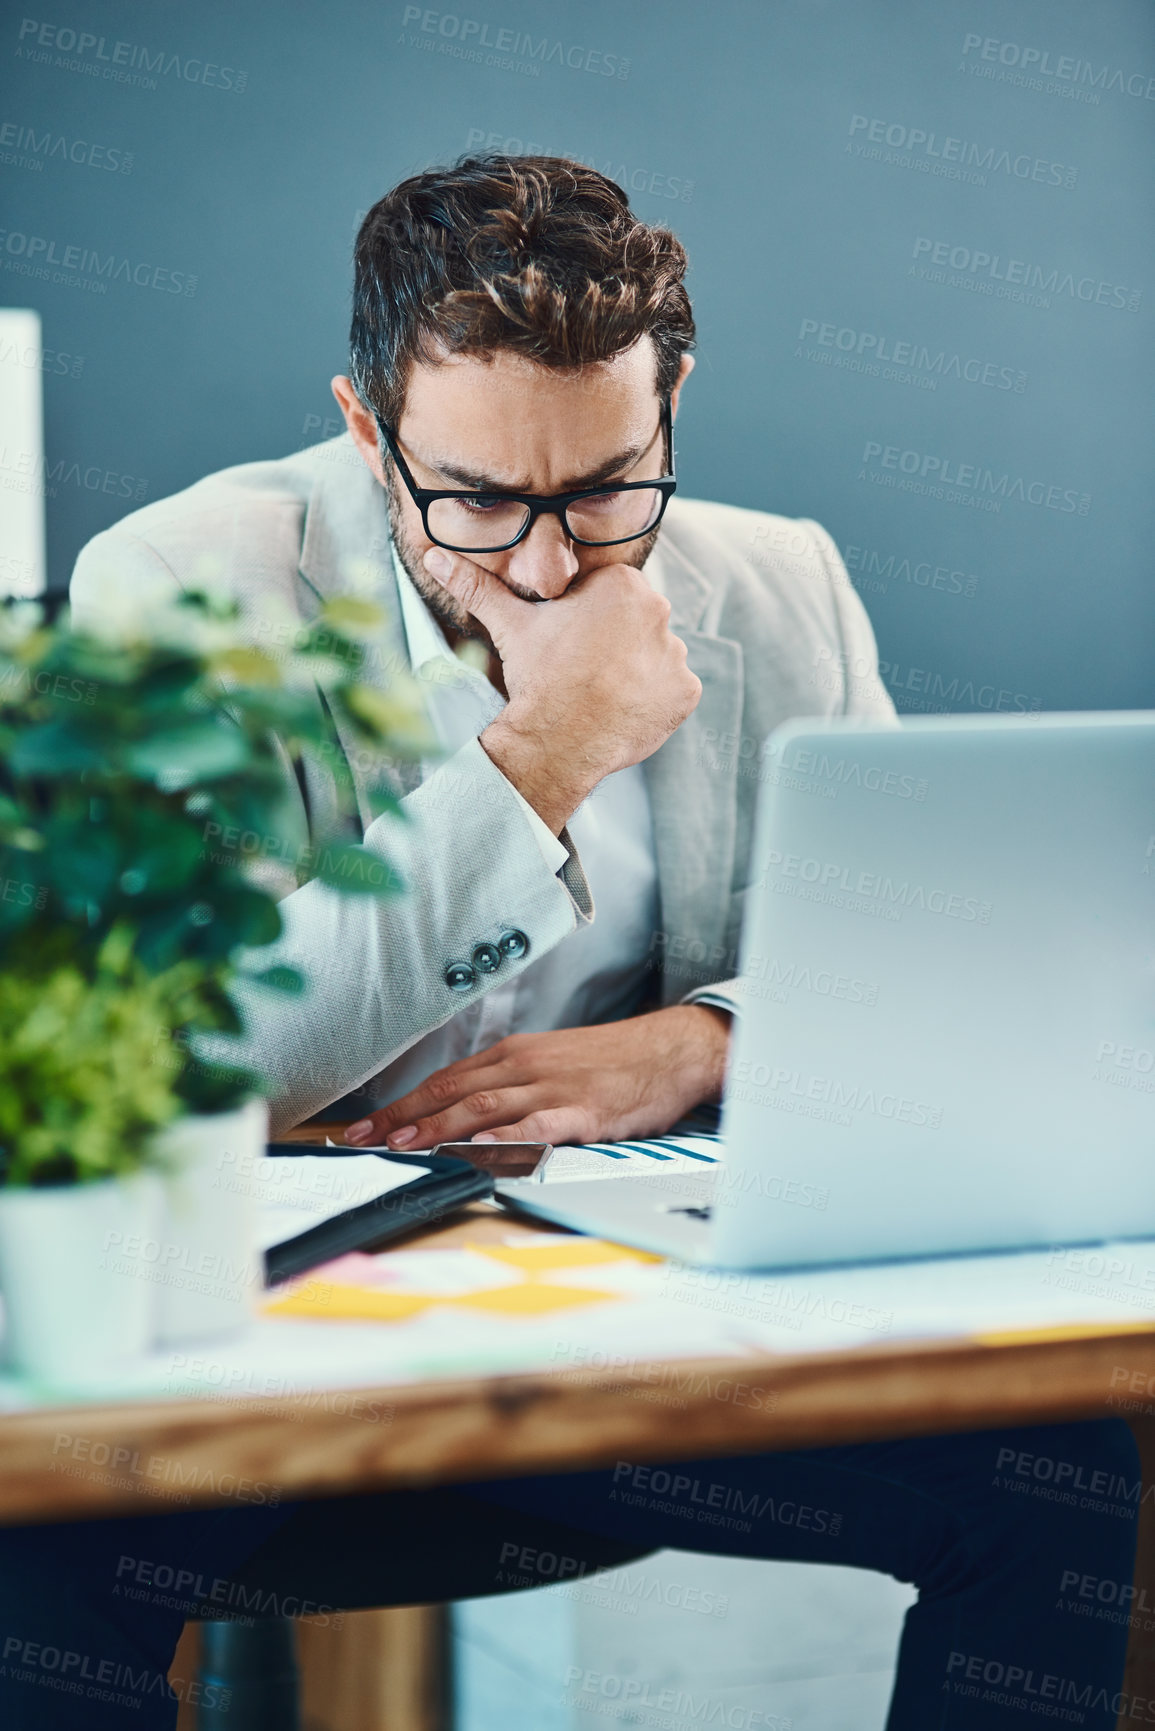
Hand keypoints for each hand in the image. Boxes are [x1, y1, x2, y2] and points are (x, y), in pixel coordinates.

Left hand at [342, 1005, 730, 1150]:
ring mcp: (551, 1088)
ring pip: (482, 1107)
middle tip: (363, 1142)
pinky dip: (502, 1137)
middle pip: (450, 1092)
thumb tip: (462, 1115)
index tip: (366, 1128)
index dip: (401, 1106)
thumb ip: (510, 1086)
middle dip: (402, 1119)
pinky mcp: (582, 1111)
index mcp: (513, 1056)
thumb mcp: (552, 1063)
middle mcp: (524, 1066)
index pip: (443, 1081)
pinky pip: (535, 1125)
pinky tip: (477, 1149)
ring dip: (437, 1128)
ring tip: (403, 1147)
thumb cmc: (612, 1062)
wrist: (670, 1049)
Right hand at [424, 548, 700, 832]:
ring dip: (636, 672)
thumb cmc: (536, 676)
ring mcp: (677, 655)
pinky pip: (672, 691)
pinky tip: (622, 709)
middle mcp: (660, 611)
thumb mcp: (510, 624)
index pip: (612, 595)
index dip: (589, 620)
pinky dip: (654, 701)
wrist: (556, 739)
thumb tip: (434, 558)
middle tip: (584, 670)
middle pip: (638, 624)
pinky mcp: (686, 693)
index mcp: (624, 584)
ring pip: (656, 657)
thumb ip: (478, 586)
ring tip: (602, 692)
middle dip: (615, 644)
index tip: (571, 644)